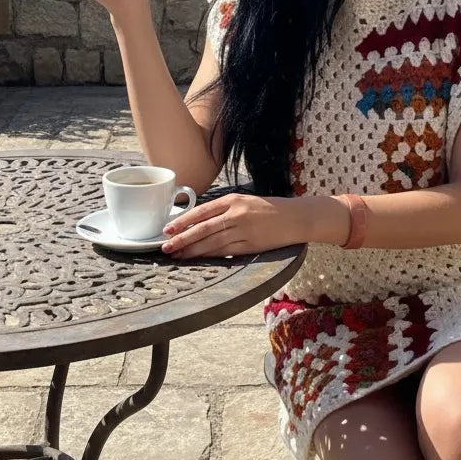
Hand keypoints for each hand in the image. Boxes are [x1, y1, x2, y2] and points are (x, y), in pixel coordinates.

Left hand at [161, 192, 305, 257]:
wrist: (295, 217)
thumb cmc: (268, 209)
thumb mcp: (245, 202)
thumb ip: (223, 210)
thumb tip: (197, 223)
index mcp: (233, 200)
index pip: (201, 212)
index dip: (182, 221)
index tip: (167, 230)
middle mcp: (236, 214)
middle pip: (203, 228)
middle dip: (182, 239)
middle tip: (166, 247)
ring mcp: (243, 230)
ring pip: (212, 242)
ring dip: (192, 250)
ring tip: (177, 256)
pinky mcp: (251, 245)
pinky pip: (225, 252)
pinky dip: (210, 256)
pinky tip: (198, 259)